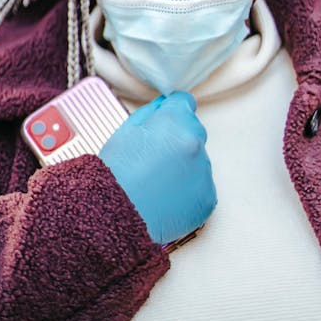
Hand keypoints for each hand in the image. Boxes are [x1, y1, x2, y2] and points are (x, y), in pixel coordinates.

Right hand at [98, 91, 215, 244]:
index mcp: (176, 121)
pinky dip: (188, 190)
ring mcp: (204, 172)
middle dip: (178, 139)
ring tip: (157, 182)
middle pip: (193, 131)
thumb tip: (166, 104)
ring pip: (198, 160)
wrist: (114, 217)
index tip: (163, 125)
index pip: (184, 102)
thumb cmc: (115, 173)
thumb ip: (151, 112)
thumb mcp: (126, 130)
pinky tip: (166, 197)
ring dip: (184, 166)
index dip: (171, 112)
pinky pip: (200, 187)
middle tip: (154, 158)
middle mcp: (196, 143)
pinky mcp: (207, 198)